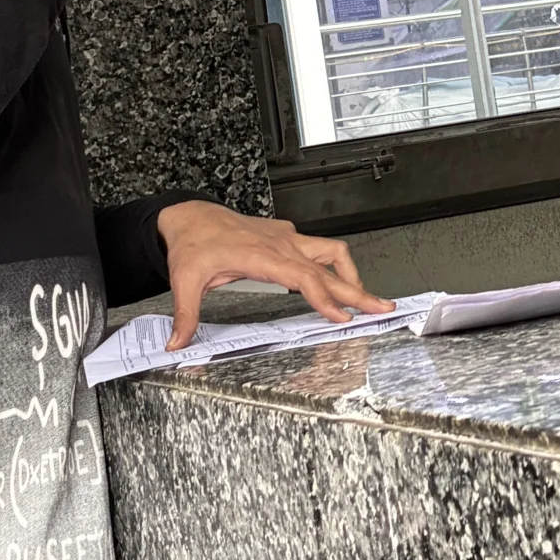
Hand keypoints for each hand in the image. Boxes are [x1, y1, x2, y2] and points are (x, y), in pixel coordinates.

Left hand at [156, 201, 389, 349]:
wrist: (191, 216)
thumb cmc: (193, 243)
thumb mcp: (185, 279)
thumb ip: (186, 314)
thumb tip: (178, 343)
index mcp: (261, 254)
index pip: (303, 277)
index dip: (324, 298)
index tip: (342, 317)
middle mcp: (281, 244)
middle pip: (329, 267)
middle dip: (358, 291)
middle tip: (381, 308)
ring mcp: (287, 239)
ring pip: (332, 251)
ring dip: (351, 275)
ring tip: (365, 298)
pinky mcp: (288, 238)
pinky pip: (321, 250)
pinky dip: (335, 268)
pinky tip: (337, 284)